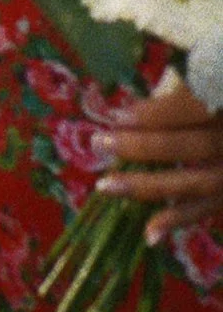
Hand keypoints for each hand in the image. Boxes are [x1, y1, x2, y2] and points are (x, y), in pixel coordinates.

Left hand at [94, 72, 222, 229]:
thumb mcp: (205, 77)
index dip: (158, 113)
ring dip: (150, 185)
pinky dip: (178, 221)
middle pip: (196, 146)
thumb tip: (130, 111)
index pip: (197, 108)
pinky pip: (206, 209)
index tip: (118, 116)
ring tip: (105, 186)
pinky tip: (149, 234)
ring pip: (198, 182)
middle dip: (145, 146)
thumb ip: (177, 89)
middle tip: (100, 142)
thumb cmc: (214, 96)